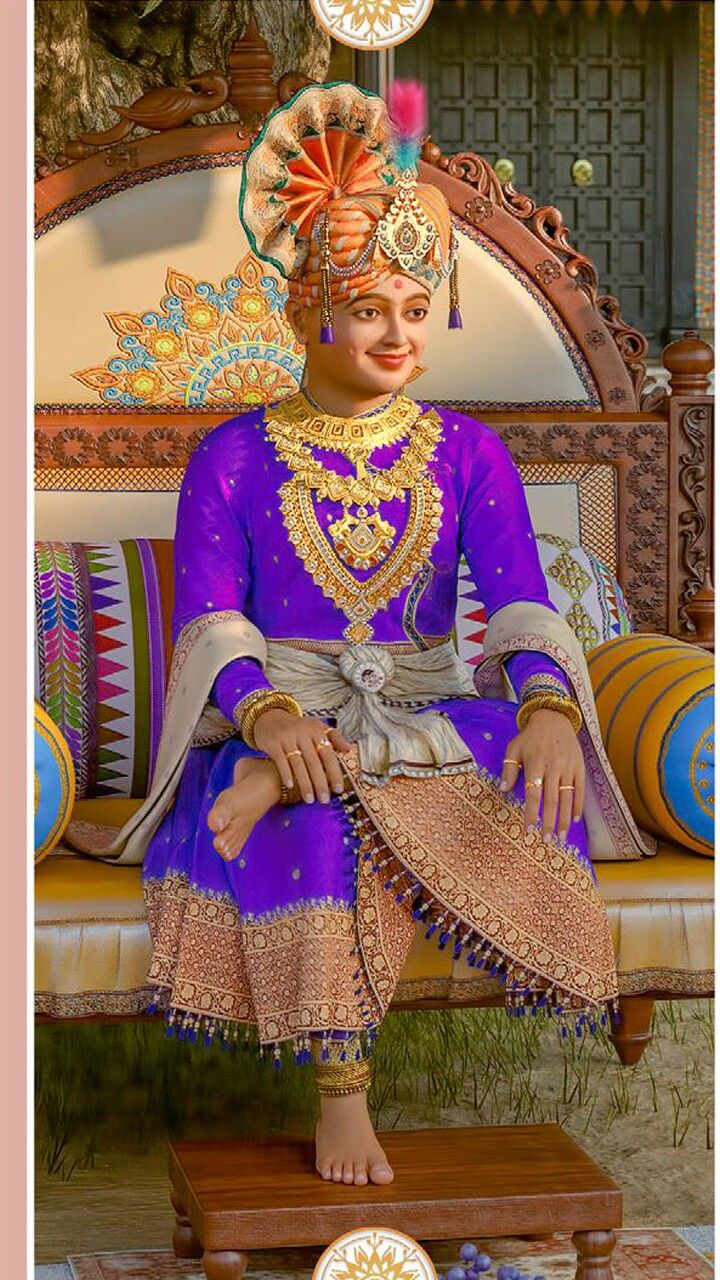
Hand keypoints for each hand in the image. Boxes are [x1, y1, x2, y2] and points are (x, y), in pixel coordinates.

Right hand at [252, 708, 352, 803]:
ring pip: (298, 764)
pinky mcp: (273, 743)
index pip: (329, 754)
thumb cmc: (298, 727)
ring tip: (310, 799)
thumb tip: (349, 748)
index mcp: (316, 730)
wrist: (270, 718)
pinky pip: (281, 761)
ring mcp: (287, 738)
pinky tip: (291, 786)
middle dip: (320, 783)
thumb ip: (334, 736)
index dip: (334, 772)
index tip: (339, 789)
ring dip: (305, 783)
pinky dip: (286, 774)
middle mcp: (303, 733)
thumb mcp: (317, 726)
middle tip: (325, 799)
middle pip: (314, 762)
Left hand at [498, 708, 584, 841]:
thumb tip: (502, 790)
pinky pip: (580, 790)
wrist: (554, 718)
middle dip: (548, 822)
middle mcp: (553, 766)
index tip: (529, 830)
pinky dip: (578, 805)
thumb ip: (508, 769)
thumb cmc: (530, 736)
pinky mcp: (579, 767)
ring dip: (564, 819)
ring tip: (560, 836)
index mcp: (535, 762)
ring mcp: (568, 767)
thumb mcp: (514, 748)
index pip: (533, 793)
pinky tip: (575, 819)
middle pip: (552, 799)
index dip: (531, 813)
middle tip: (546, 841)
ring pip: (567, 797)